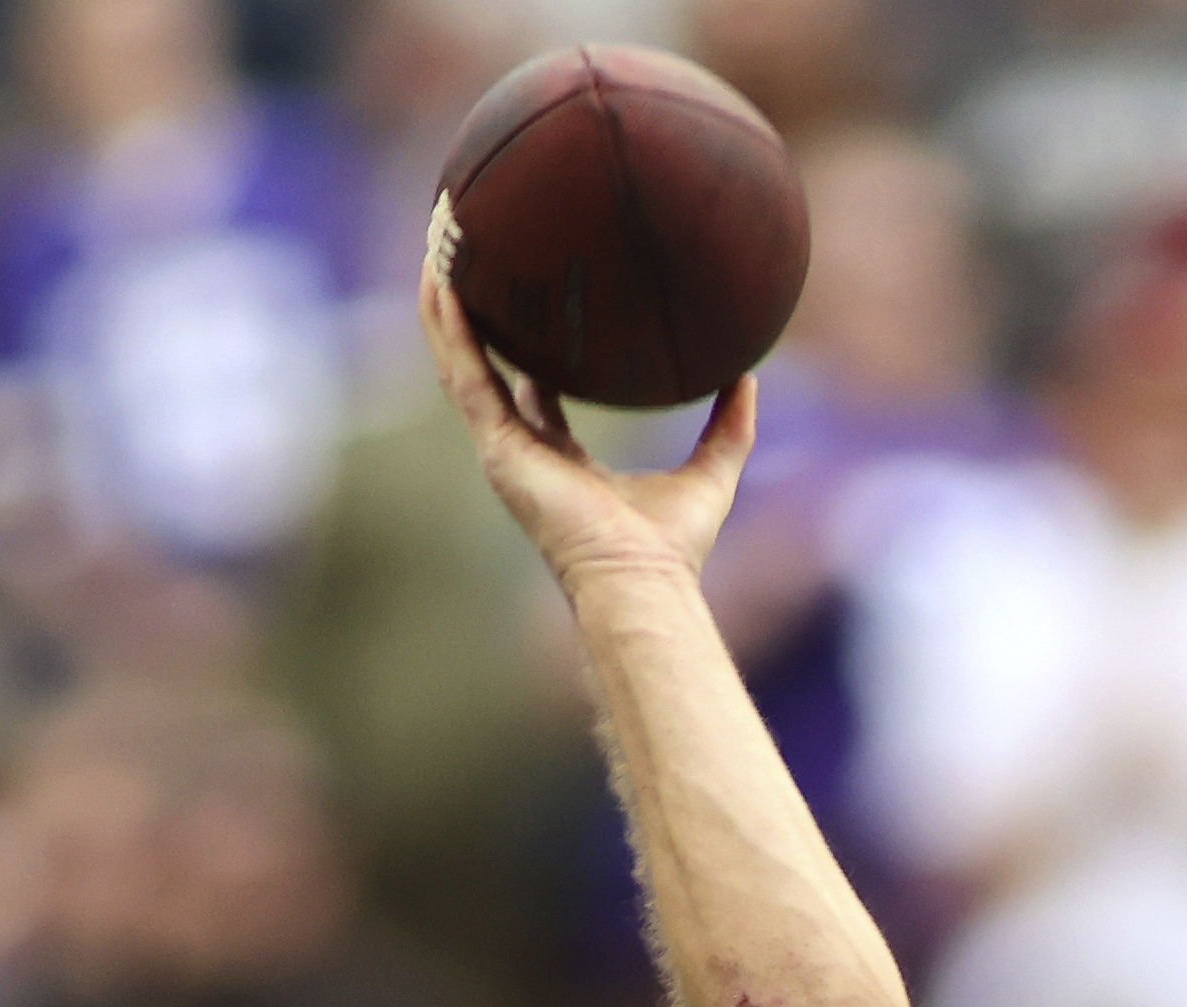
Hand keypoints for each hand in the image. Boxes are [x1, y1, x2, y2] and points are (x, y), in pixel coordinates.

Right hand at [418, 206, 755, 590]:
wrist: (642, 582)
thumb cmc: (673, 548)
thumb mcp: (713, 470)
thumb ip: (729, 423)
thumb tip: (749, 373)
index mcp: (562, 459)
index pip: (536, 394)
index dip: (529, 352)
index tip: (532, 306)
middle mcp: (524, 451)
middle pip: (486, 369)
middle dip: (472, 315)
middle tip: (468, 257)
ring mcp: (504, 449)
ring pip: (460, 363)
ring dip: (443, 307)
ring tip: (437, 243)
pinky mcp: (497, 448)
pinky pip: (464, 376)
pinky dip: (450, 330)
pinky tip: (443, 282)